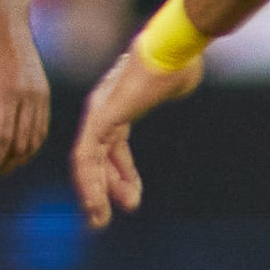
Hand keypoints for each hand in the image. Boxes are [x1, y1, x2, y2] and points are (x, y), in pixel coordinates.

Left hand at [0, 5, 52, 186]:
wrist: (2, 19)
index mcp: (8, 91)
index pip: (2, 139)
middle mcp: (30, 95)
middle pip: (21, 144)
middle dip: (2, 166)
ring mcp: (41, 94)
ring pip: (35, 140)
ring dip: (17, 159)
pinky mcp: (44, 93)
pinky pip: (41, 128)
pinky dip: (29, 145)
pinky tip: (12, 152)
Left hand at [69, 44, 205, 228]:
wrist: (176, 48)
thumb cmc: (179, 59)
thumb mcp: (173, 81)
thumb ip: (170, 86)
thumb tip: (183, 78)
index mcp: (117, 105)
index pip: (110, 146)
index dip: (119, 173)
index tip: (132, 196)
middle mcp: (102, 110)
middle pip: (94, 157)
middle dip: (100, 189)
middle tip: (102, 220)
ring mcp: (98, 113)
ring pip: (85, 162)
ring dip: (92, 193)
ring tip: (99, 220)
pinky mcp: (100, 118)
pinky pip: (86, 156)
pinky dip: (90, 182)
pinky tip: (97, 202)